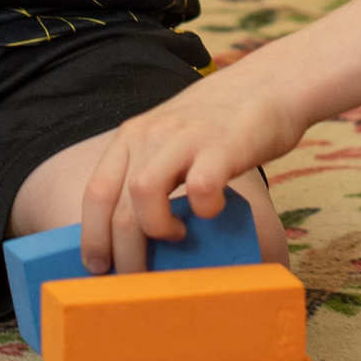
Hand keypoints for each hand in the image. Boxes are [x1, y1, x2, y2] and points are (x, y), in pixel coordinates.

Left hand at [77, 64, 306, 271]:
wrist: (268, 82)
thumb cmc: (219, 123)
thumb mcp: (169, 140)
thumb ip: (150, 173)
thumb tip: (133, 236)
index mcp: (132, 136)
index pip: (94, 193)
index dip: (92, 237)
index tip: (99, 268)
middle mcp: (151, 135)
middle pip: (116, 205)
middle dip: (123, 253)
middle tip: (138, 278)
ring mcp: (186, 138)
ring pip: (143, 193)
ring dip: (155, 229)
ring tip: (176, 236)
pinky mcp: (224, 145)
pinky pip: (201, 187)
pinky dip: (203, 210)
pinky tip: (212, 212)